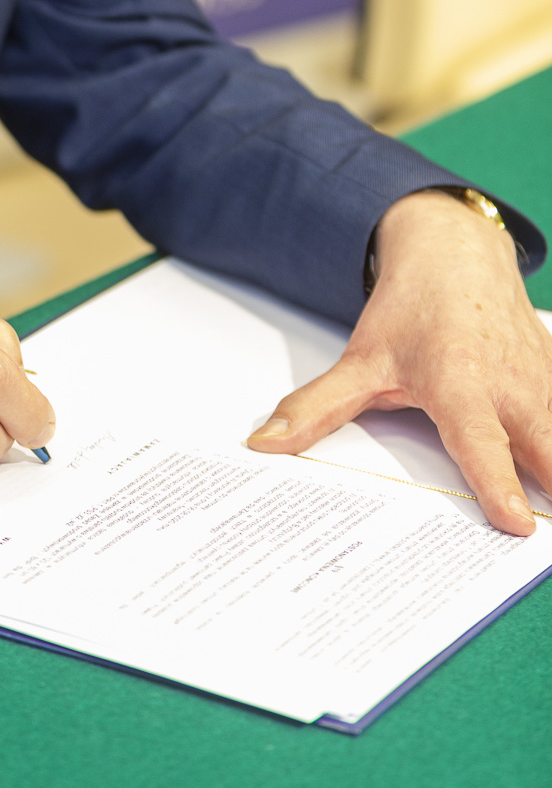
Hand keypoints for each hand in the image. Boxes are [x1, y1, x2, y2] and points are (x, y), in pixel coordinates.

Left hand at [247, 189, 551, 534]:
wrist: (455, 252)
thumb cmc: (412, 309)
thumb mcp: (360, 360)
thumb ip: (316, 408)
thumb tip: (264, 445)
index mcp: (457, 382)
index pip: (480, 442)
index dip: (498, 484)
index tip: (517, 523)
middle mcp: (508, 385)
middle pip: (546, 447)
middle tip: (547, 534)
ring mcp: (542, 382)